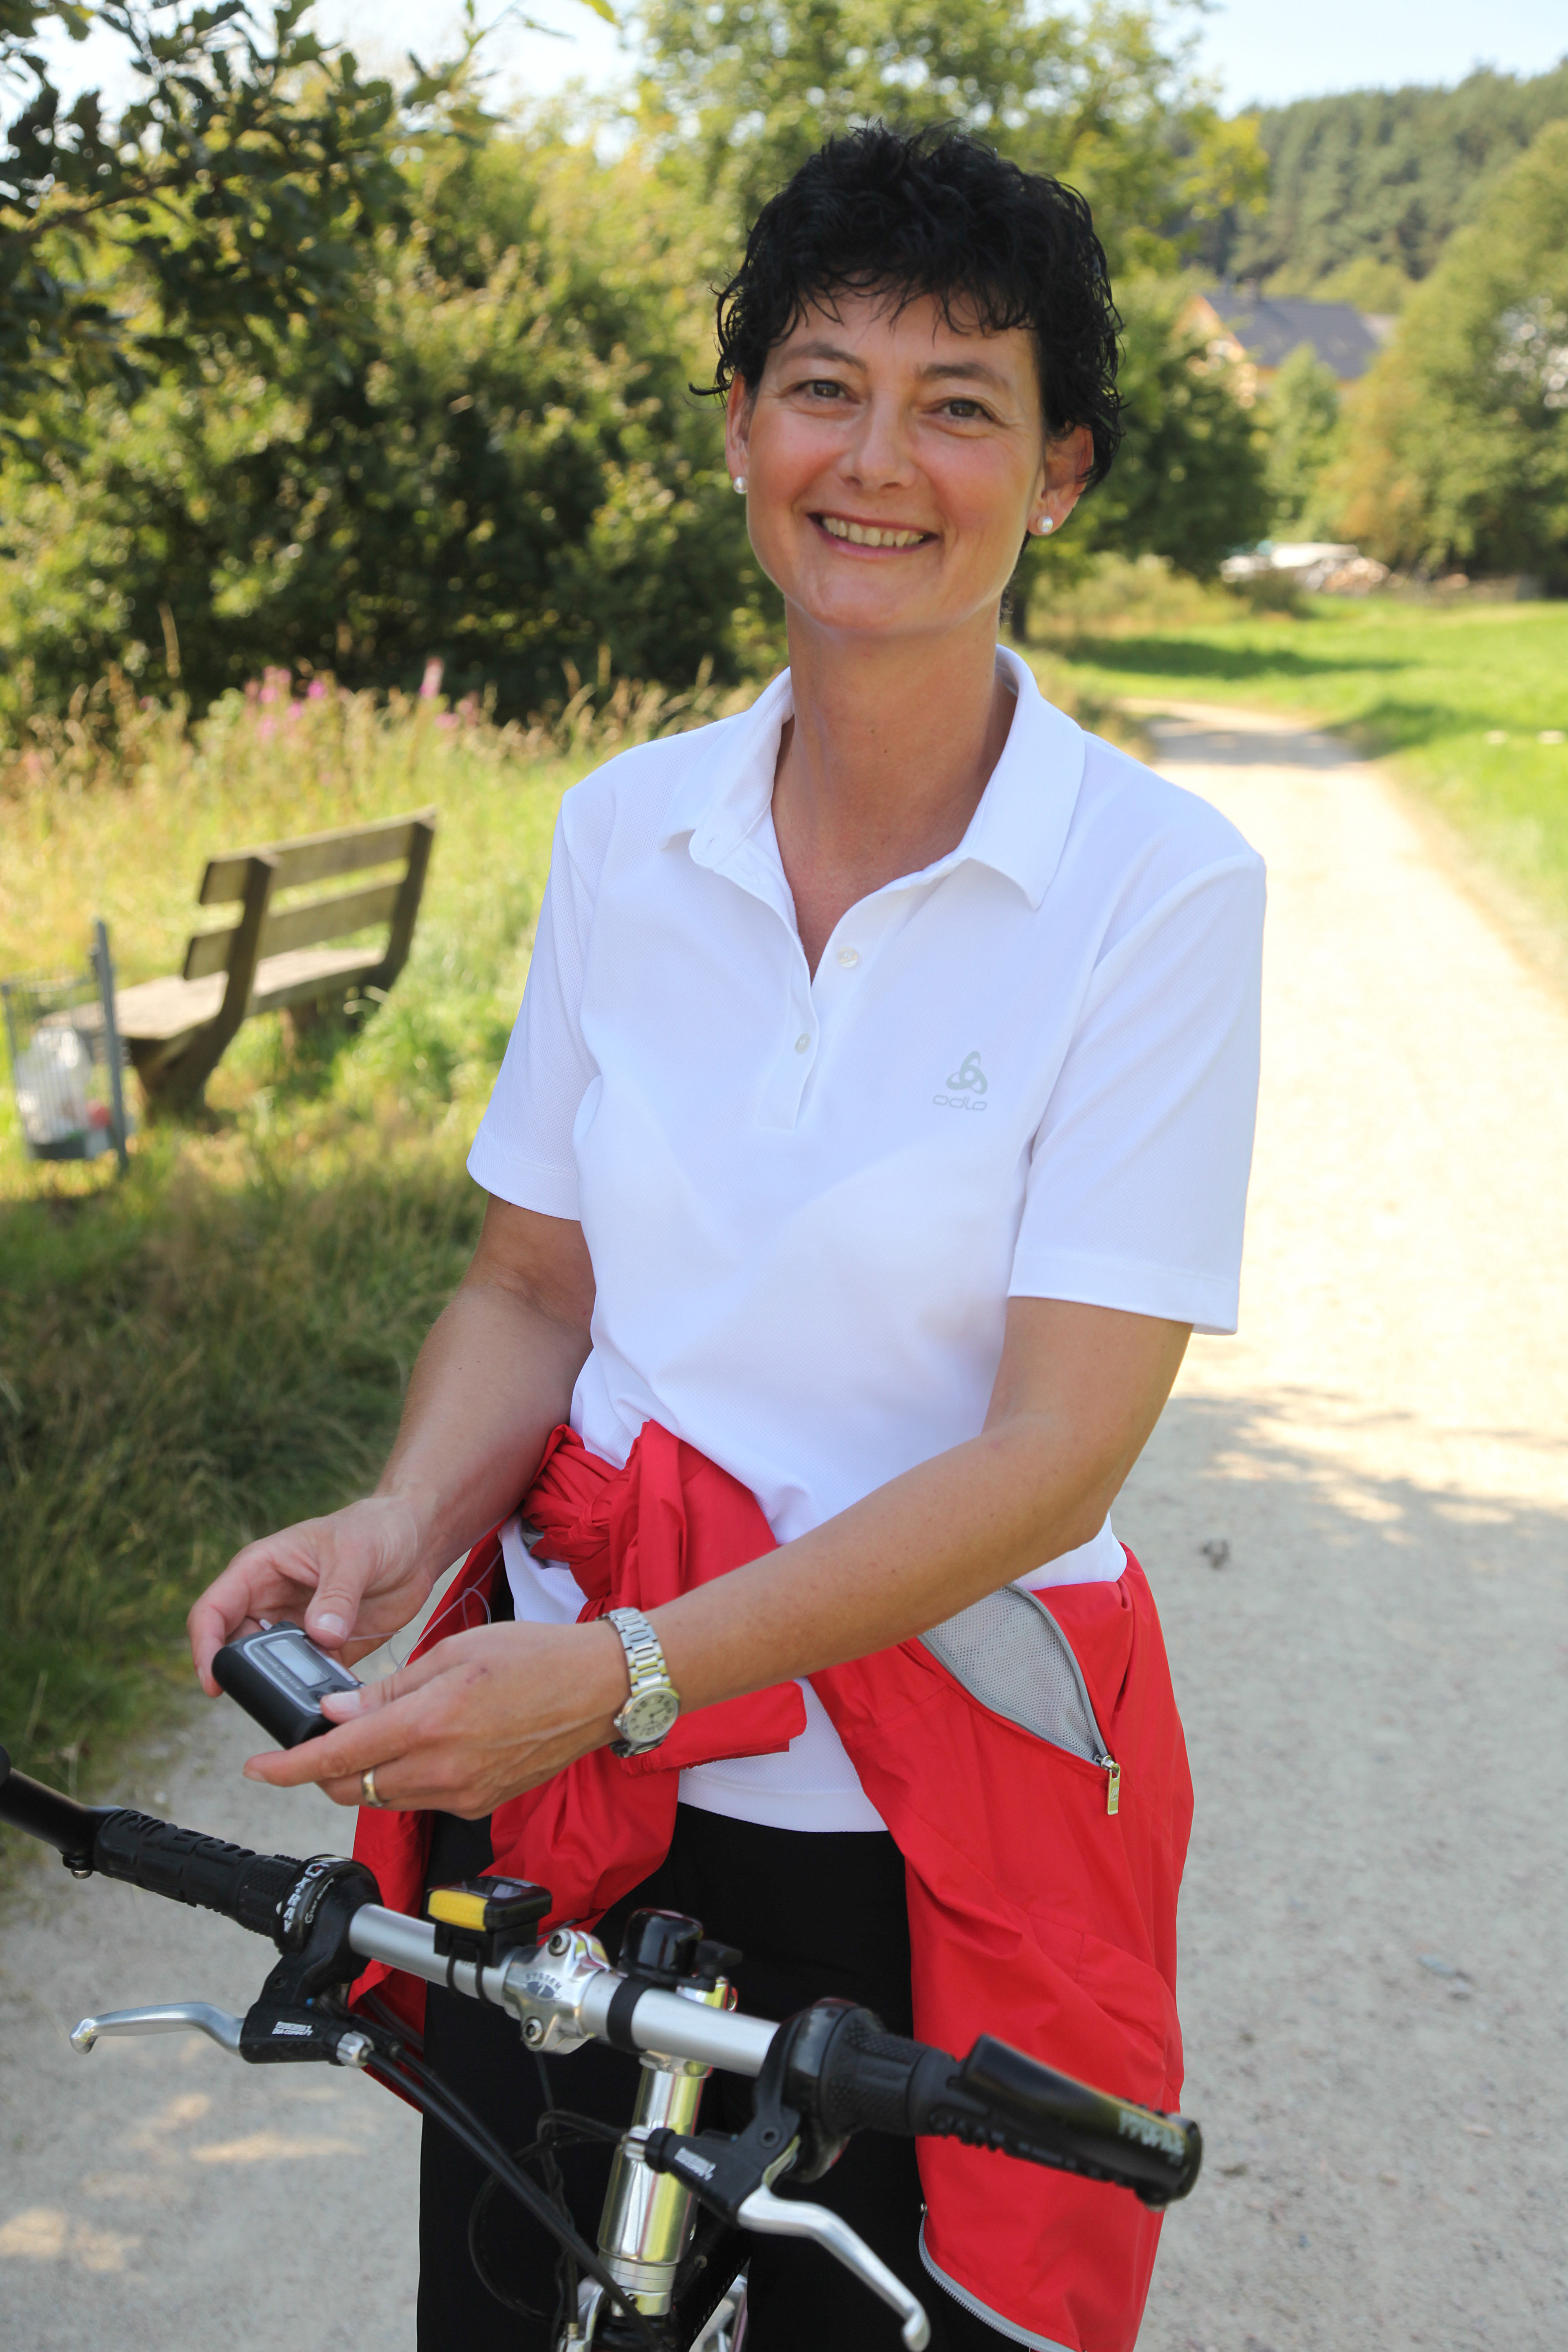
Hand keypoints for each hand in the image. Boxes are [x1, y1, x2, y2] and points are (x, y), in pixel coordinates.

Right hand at [187, 1495, 432, 1693]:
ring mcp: (297, 1627)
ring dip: (283, 1685)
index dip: (205, 1646)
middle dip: (244, 1675)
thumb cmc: (377, 1528)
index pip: (214, 1610)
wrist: (418, 1540)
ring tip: (304, 1700)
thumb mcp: (355, 1553)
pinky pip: (310, 1676)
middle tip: (265, 1698)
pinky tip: (333, 1700)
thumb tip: (321, 1635)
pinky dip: (317, 1690)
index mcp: (260, 1569)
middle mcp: (270, 1602)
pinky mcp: (326, 1647)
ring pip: (271, 1667)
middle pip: (235, 1648)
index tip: (213, 1682)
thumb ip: (337, 1594)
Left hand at [239, 1618, 630, 1814]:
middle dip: (322, 1770)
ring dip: (366, 1772)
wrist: (600, 1688)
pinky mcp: (480, 1804)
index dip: (286, 1767)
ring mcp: (463, 1794)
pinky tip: (426, 1744)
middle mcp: (442, 1770)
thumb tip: (336, 1713)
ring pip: (387, 1796)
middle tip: (320, 1739)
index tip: (255, 1769)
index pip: (337, 1758)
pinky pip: (424, 1798)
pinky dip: (408, 1777)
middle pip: (353, 1787)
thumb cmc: (535, 1657)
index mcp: (428, 1724)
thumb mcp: (452, 1652)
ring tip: (378, 1732)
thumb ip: (388, 1687)